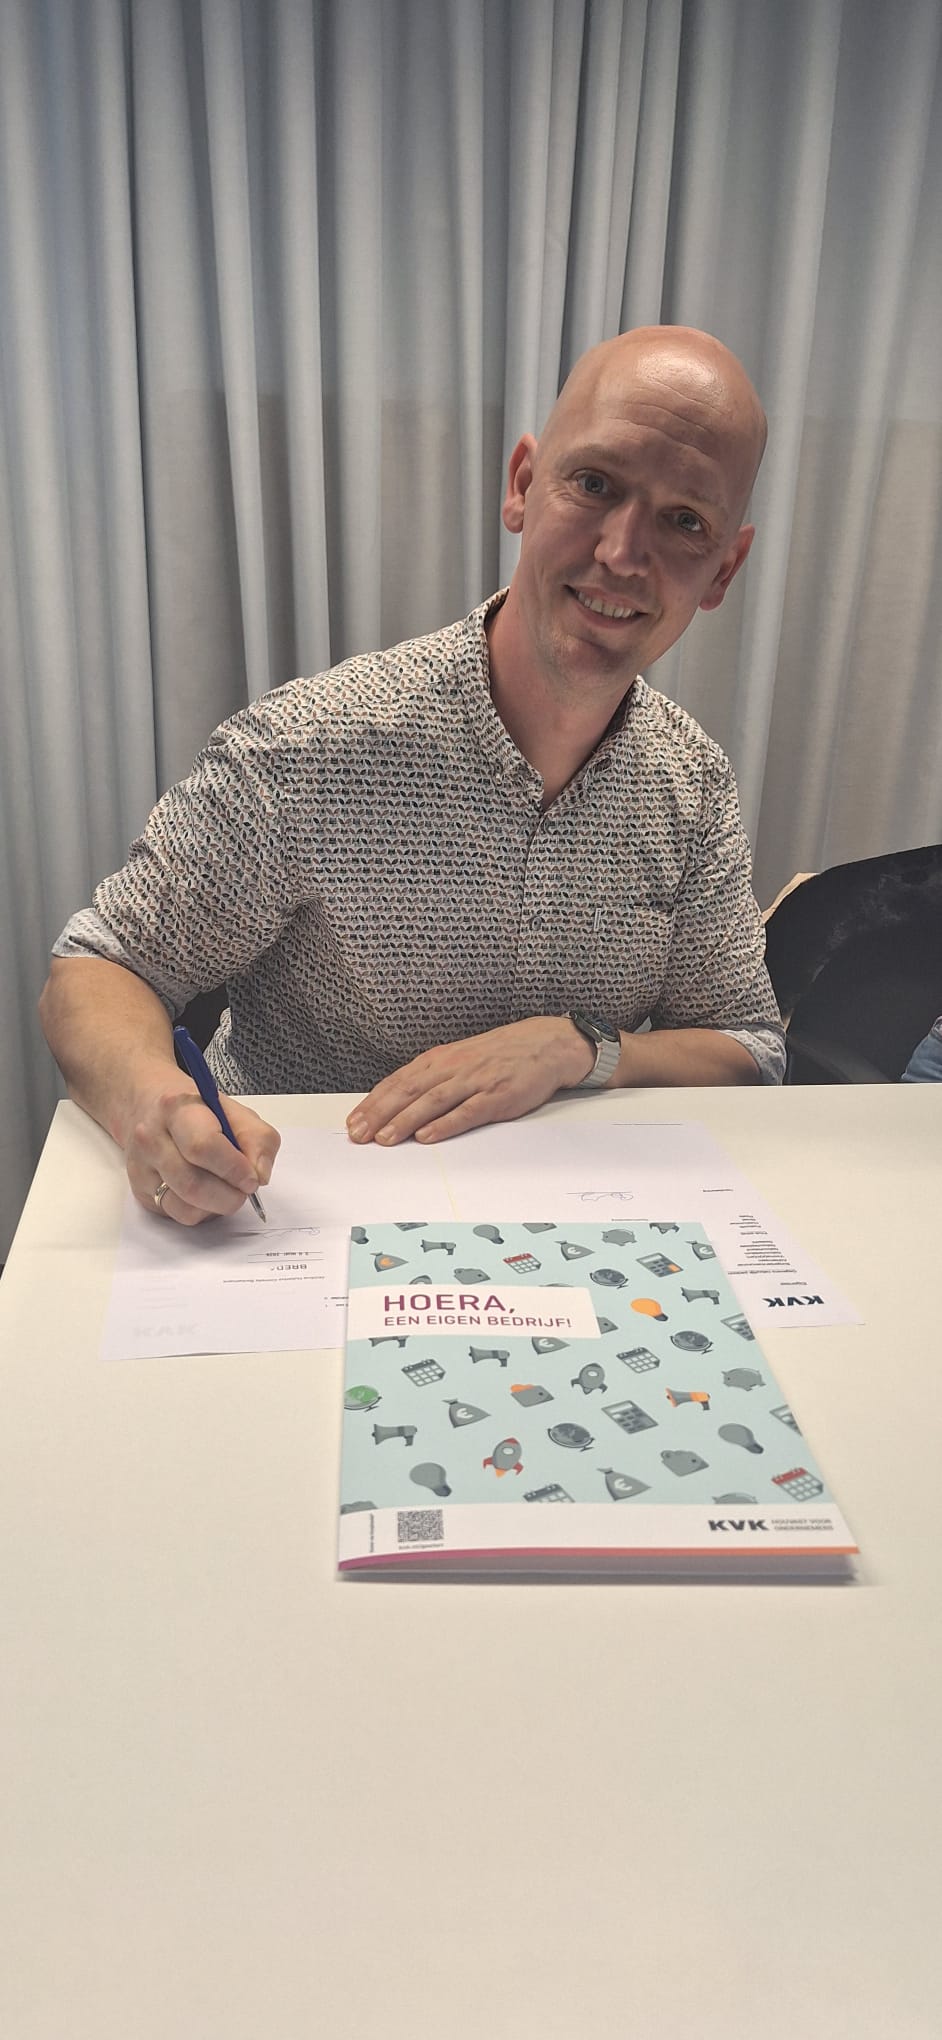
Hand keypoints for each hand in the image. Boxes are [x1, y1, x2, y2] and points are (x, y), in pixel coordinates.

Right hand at [124, 1071, 280, 1224]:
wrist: (153, 1111)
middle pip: (192, 1184)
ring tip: (227, 1190)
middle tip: (244, 1190)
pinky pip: (178, 1215)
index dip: (234, 1168)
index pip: (203, 1146)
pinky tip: (207, 1194)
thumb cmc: (199, 1113)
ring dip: (217, 1206)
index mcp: (177, 1109)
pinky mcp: (142, 1192)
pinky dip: (201, 1212)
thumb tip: (259, 1175)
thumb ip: (258, 1140)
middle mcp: (151, 1138)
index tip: (252, 1179)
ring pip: (185, 1206)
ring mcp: (142, 1168)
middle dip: (229, 1195)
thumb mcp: (236, 1112)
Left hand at [346, 1018, 595, 1146]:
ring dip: (405, 1121)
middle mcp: (453, 1068)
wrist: (544, 1045)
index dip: (373, 1102)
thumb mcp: (460, 1060)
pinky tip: (428, 1136)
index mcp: (440, 1059)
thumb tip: (398, 1104)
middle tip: (359, 1135)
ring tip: (385, 1139)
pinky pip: (467, 1112)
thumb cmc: (499, 1056)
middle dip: (380, 1114)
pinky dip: (445, 1125)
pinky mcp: (497, 1096)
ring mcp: (475, 1081)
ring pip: (432, 1102)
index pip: (398, 1081)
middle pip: (409, 1091)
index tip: (353, 1122)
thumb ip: (432, 1079)